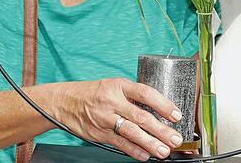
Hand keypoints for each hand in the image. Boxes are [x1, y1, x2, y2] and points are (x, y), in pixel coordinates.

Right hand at [52, 78, 183, 160]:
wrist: (64, 101)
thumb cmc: (93, 93)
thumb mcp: (114, 86)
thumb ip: (133, 97)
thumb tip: (158, 110)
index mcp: (119, 86)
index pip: (145, 93)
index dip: (162, 104)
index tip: (176, 114)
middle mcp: (112, 101)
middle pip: (141, 116)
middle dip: (161, 129)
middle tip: (175, 138)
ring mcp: (104, 118)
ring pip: (131, 132)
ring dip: (150, 143)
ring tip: (163, 151)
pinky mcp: (98, 133)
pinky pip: (119, 143)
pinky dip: (133, 150)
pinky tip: (144, 155)